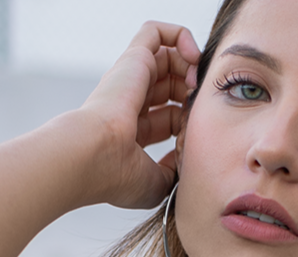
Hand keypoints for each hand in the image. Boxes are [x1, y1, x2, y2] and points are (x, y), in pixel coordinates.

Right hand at [79, 21, 200, 209]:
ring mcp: (130, 80)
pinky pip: (157, 32)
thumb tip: (185, 163)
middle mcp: (131, 103)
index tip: (197, 140)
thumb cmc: (119, 176)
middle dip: (194, 96)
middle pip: (174, 89)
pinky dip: (181, 36)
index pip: (173, 119)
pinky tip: (193, 56)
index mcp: (134, 132)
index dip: (192, 125)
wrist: (95, 157)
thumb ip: (175, 171)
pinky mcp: (133, 60)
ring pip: (168, 59)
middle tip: (203, 107)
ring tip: (198, 83)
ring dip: (191, 68)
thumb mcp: (157, 183)